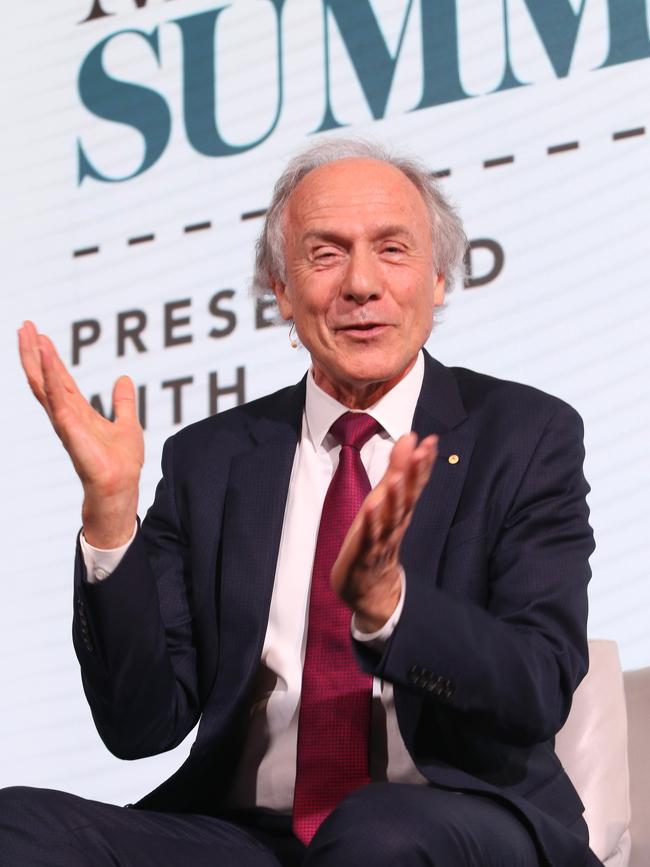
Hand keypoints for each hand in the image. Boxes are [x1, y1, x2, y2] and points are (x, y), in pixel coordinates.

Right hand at [18, 321, 143, 547]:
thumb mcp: (127, 424)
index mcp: (78, 412)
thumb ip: (123, 402)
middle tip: (24, 325)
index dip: (49, 357)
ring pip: (44, 385)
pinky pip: (58, 399)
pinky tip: (46, 358)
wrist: (121, 488)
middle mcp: (67, 415)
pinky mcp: (70, 430)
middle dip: (33, 352)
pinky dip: (51, 378)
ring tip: (27, 334)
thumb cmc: (122, 463)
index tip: (39, 335)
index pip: (59, 379)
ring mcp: (65, 422)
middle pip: (44, 377)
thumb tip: (124, 379)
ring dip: (36, 359)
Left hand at [331, 432, 437, 632]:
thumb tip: (411, 439)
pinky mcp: (363, 554)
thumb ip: (399, 472)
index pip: (414, 485)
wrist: (371, 588)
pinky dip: (370, 525)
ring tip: (396, 478)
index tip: (431, 441)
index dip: (423, 463)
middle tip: (421, 451)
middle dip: (413, 475)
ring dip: (394, 499)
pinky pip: (368, 538)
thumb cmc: (377, 539)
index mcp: (400, 511)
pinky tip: (370, 509)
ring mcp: (379, 540)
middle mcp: (394, 523)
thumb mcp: (386, 502)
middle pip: (406, 498)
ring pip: (389, 518)